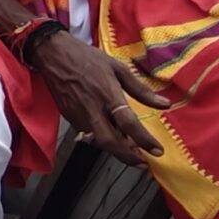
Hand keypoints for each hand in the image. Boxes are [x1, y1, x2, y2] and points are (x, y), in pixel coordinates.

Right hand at [27, 29, 169, 166]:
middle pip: (110, 143)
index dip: (144, 140)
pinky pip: (88, 134)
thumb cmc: (87, 58)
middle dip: (128, 158)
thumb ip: (141, 89)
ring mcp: (78, 115)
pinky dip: (101, 138)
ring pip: (98, 141)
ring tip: (130, 149)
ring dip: (115, 149)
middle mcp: (92, 109)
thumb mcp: (118, 68)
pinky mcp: (69, 117)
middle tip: (143, 164)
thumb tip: (165, 104)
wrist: (53, 54)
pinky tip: (111, 134)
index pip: (129, 124)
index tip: (157, 151)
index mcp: (108, 95)